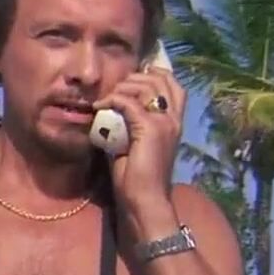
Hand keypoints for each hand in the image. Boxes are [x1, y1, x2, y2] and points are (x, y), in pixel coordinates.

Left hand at [92, 66, 186, 213]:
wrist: (144, 199)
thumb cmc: (137, 178)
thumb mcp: (134, 143)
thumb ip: (130, 123)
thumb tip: (110, 109)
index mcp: (175, 121)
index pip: (172, 83)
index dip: (151, 75)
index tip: (127, 83)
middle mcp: (174, 118)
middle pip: (160, 78)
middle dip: (132, 79)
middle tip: (113, 92)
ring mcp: (165, 122)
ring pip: (145, 85)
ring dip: (121, 88)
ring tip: (105, 101)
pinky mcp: (150, 128)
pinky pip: (128, 102)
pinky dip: (111, 101)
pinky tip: (98, 108)